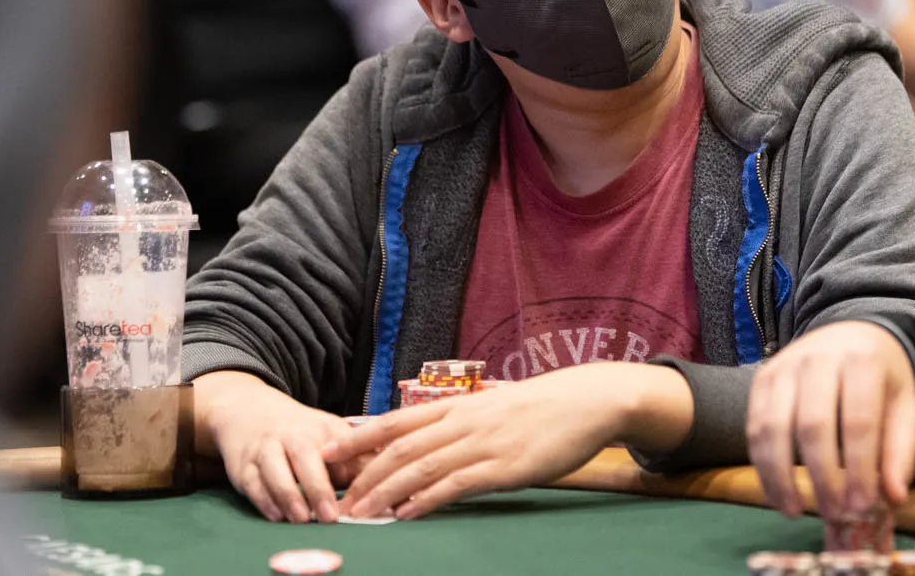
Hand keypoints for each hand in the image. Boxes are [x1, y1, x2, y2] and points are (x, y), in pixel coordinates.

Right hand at [196, 372, 362, 523]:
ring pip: (275, 470)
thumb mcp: (331, 436)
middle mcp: (293, 436)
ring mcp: (266, 449)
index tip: (367, 495)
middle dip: (318, 488)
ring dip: (288, 495)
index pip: (342, 449)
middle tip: (330, 516)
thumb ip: (357, 460)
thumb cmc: (301, 432)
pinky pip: (252, 484)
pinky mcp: (244, 467)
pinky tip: (277, 516)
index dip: (355, 471)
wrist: (251, 411)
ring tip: (301, 519)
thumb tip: (388, 484)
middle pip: (305, 458)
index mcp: (323, 429)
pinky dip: (264, 501)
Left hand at [323, 362, 691, 519]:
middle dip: (364, 474)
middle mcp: (462, 421)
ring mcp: (483, 443)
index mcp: (457, 405)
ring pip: (421, 466)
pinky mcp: (505, 467)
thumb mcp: (494, 404)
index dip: (358, 437)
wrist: (586, 400)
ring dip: (386, 491)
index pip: (395, 420)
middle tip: (338, 499)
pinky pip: (457, 484)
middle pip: (399, 446)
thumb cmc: (541, 405)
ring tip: (361, 513)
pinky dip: (427, 499)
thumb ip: (463, 418)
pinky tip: (409, 513)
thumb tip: (438, 432)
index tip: (328, 454)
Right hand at [745, 321, 914, 521]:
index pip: (858, 421)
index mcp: (862, 362)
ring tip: (794, 512)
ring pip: (773, 426)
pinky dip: (761, 465)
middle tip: (833, 514)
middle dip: (821, 477)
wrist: (850, 333)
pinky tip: (776, 493)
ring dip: (781, 476)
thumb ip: (900, 453)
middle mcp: (818, 358)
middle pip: (813, 424)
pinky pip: (754, 426)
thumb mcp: (904, 410)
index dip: (859, 468)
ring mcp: (783, 366)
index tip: (862, 506)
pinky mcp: (761, 378)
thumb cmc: (880, 380)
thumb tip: (893, 498)